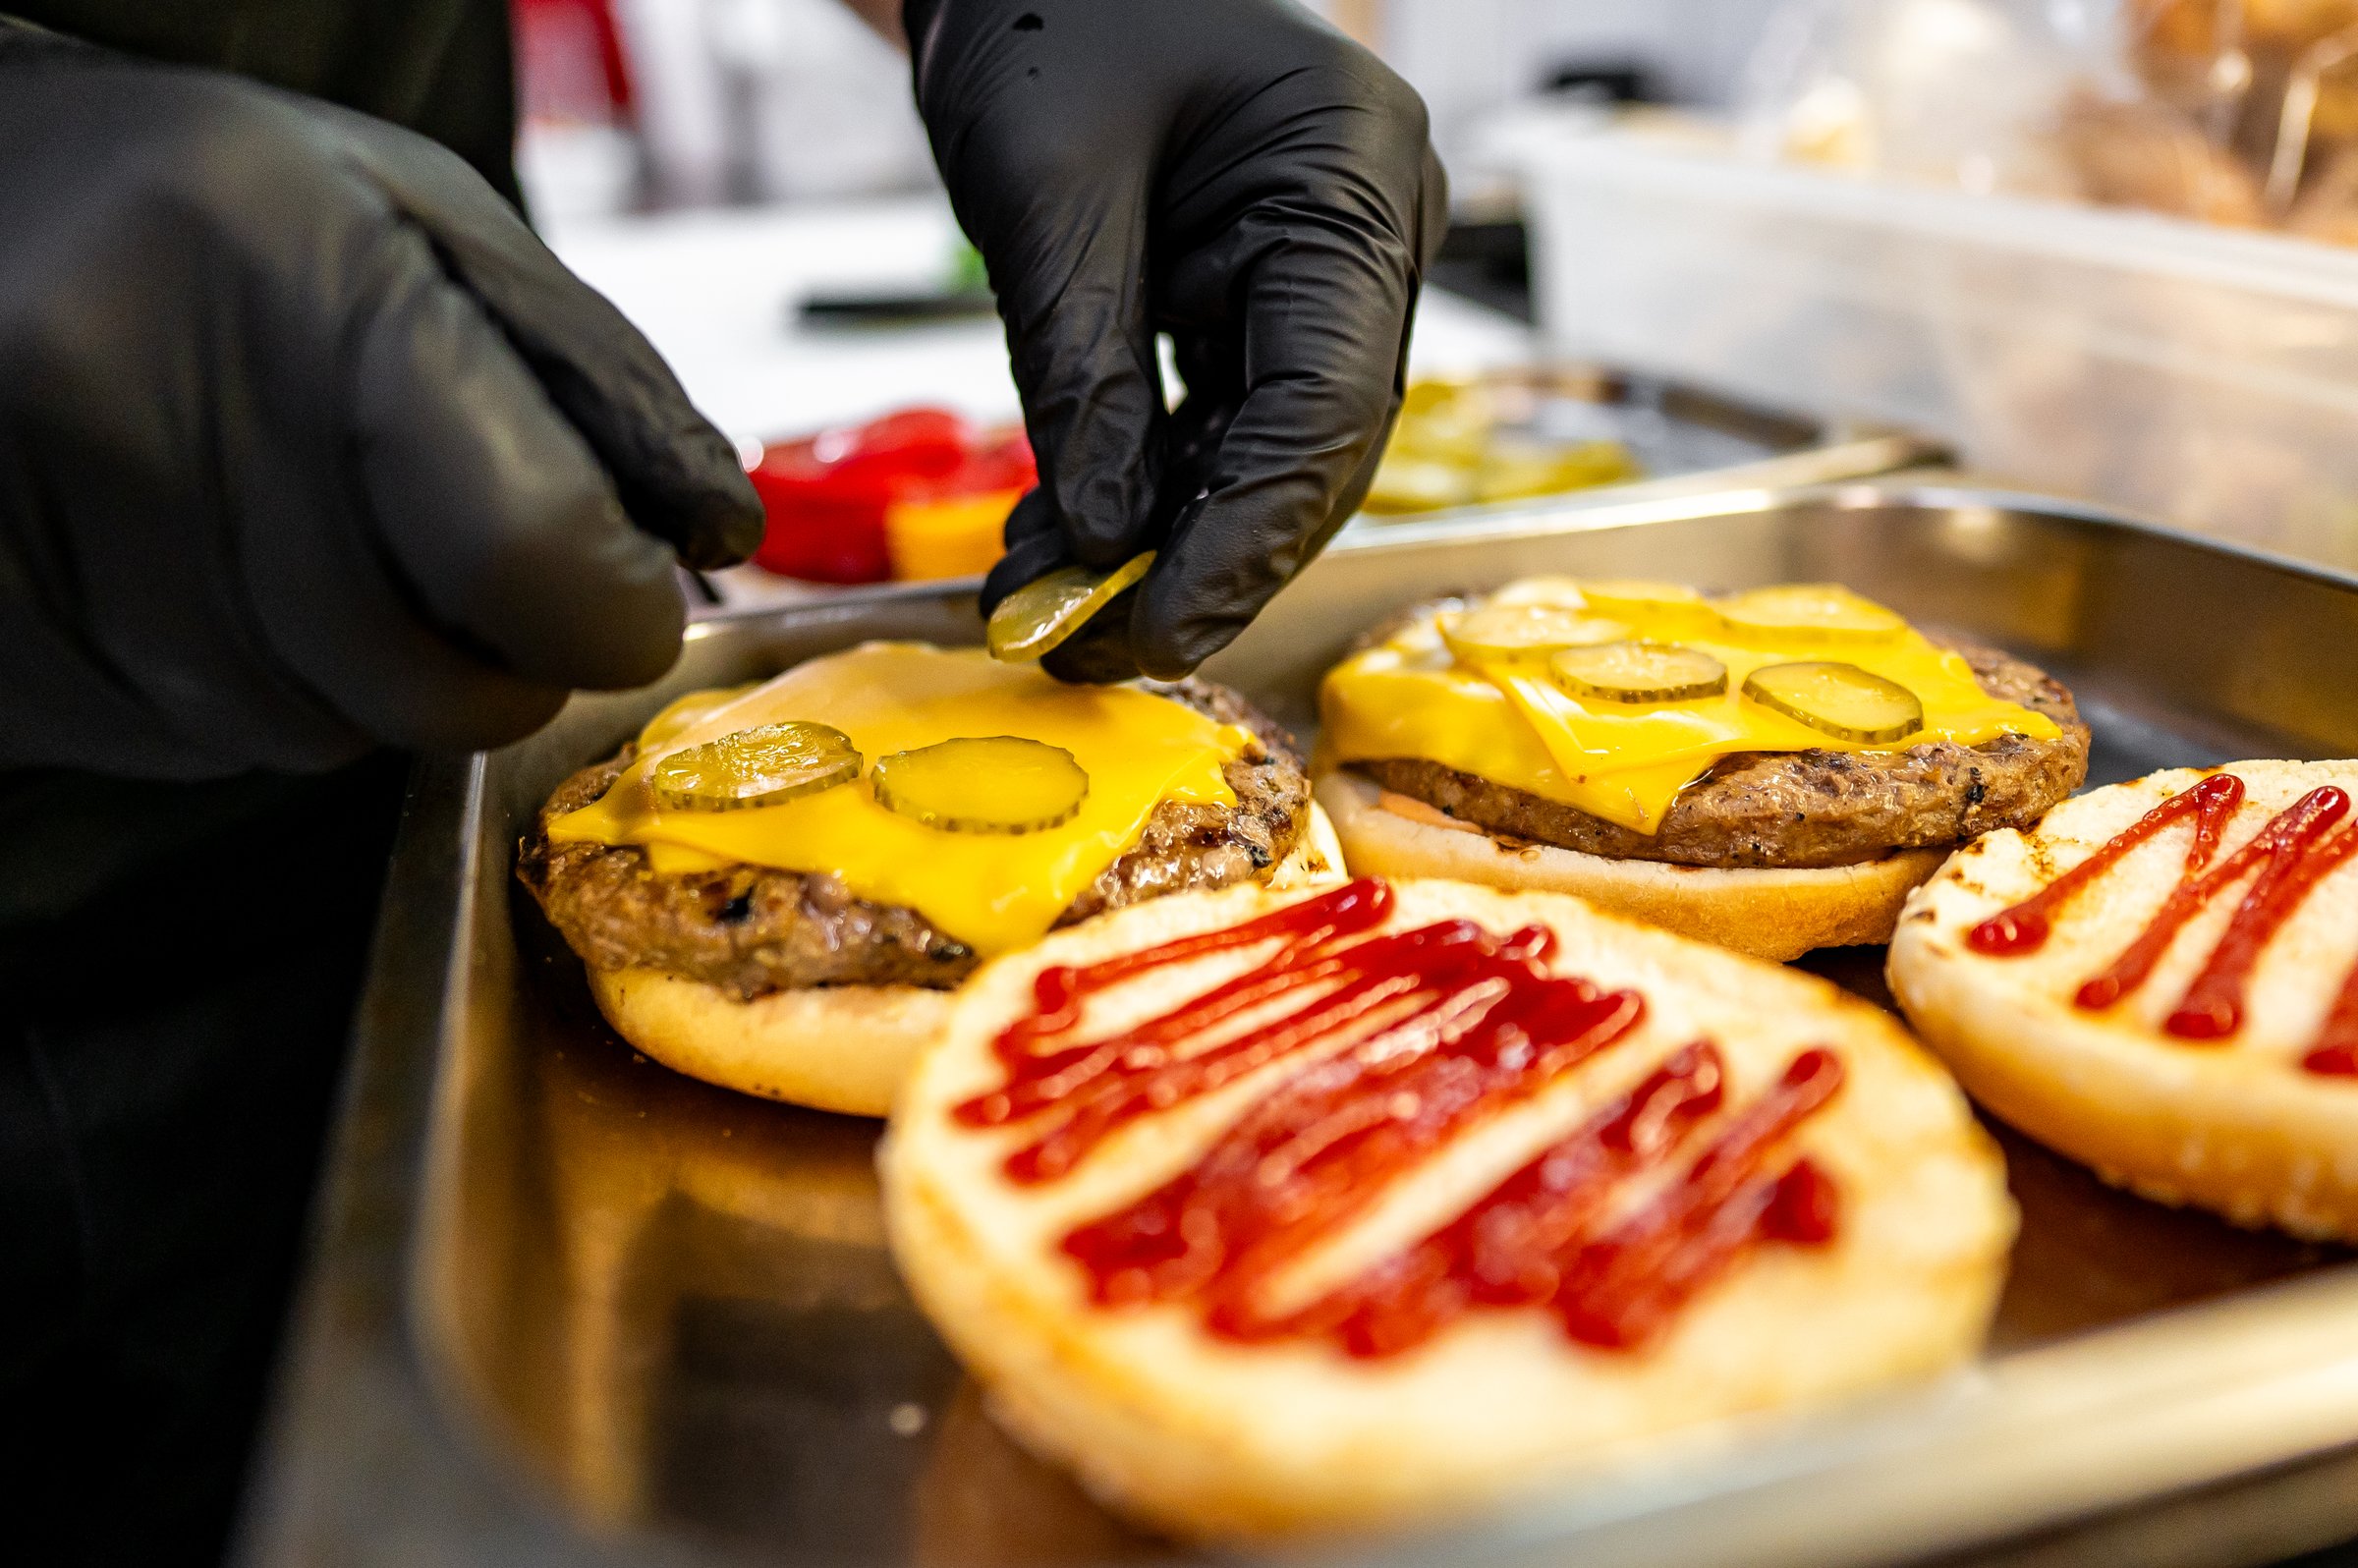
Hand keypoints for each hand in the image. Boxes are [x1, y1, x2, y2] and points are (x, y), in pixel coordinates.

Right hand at [0, 24, 761, 776]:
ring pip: (333, 737)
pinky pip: (217, 745)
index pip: (529, 550)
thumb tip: (707, 532)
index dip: (613, 605)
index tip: (621, 587)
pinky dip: (265, 679)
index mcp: (283, 275)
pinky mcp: (15, 652)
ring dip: (374, 669)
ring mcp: (54, 552)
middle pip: (440, 688)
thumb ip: (589, 376)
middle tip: (470, 554)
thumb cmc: (199, 200)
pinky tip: (220, 561)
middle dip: (503, 653)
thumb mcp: (417, 215)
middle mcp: (140, 417)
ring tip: (316, 524)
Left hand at [909, 0, 1445, 681]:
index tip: (1153, 631)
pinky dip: (1140, 490)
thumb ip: (1081, 371)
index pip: (1330, 410)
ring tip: (1042, 607)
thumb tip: (1106, 541)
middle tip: (1084, 647)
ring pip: (1260, 455)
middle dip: (1199, 564)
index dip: (1245, 543)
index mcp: (1356, 182)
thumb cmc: (1049, 13)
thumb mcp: (1046, 192)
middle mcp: (1364, 239)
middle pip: (1309, 454)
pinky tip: (1062, 546)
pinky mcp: (1251, 301)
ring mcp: (1314, 274)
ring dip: (1158, 543)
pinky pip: (1214, 422)